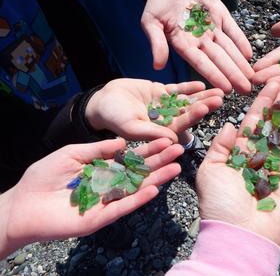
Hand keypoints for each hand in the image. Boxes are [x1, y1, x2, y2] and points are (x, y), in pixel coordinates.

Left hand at [1, 138, 182, 256]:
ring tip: (175, 167)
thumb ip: (98, 148)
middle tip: (179, 150)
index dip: (149, 148)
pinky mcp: (103, 216)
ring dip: (156, 178)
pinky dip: (139, 198)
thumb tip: (123, 141)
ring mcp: (108, 200)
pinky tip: (154, 188)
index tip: (166, 139)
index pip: (131, 157)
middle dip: (159, 160)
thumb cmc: (44, 177)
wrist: (24, 205)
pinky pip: (124, 206)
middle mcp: (110, 183)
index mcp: (104, 167)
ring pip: (137, 188)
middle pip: (140, 171)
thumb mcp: (72, 154)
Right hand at [85, 79, 223, 141]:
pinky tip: (201, 84)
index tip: (205, 108)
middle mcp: (167, 120)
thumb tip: (172, 139)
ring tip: (218, 91)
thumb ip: (151, 132)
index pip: (181, 125)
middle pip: (189, 113)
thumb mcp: (131, 126)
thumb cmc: (114, 117)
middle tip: (219, 99)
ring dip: (201, 97)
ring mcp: (166, 106)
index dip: (193, 117)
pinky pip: (177, 90)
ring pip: (187, 101)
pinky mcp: (162, 94)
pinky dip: (188, 87)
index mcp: (161, 132)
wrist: (104, 101)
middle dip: (204, 105)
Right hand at [140, 0, 253, 93]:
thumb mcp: (151, 21)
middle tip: (246, 90)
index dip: (214, 75)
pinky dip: (241, 41)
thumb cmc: (157, 1)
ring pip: (228, 48)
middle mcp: (199, 40)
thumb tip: (157, 66)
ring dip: (240, 63)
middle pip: (219, 60)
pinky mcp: (220, 14)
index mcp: (183, 45)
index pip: (201, 63)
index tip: (226, 89)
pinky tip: (249, 54)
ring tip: (251, 77)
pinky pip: (233, 29)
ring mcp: (211, 28)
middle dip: (233, 75)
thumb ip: (157, 43)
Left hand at [196, 80, 279, 246]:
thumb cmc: (219, 204)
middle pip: (273, 123)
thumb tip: (229, 125)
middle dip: (279, 101)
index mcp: (240, 154)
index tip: (267, 83)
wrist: (239, 235)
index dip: (260, 103)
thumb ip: (220, 146)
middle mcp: (261, 157)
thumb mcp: (210, 170)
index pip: (253, 122)